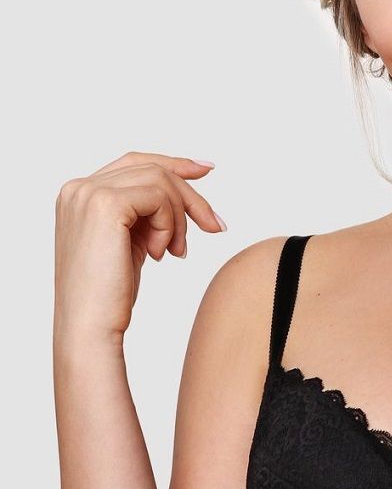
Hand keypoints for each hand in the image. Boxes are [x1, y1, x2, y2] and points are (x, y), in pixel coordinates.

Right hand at [54, 151, 225, 343]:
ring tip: (176, 252)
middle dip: (190, 196)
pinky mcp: (105, 204)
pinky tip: (160, 254)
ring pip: (160, 181)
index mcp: (79, 195)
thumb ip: (147, 214)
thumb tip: (184, 190)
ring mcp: (89, 193)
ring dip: (179, 218)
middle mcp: (79, 188)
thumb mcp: (132, 242)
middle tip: (215, 226)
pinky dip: (170, 225)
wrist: (90, 326)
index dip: (173, 163)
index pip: (134, 163)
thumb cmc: (110, 295)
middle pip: (152, 168)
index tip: (206, 169)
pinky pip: (159, 197)